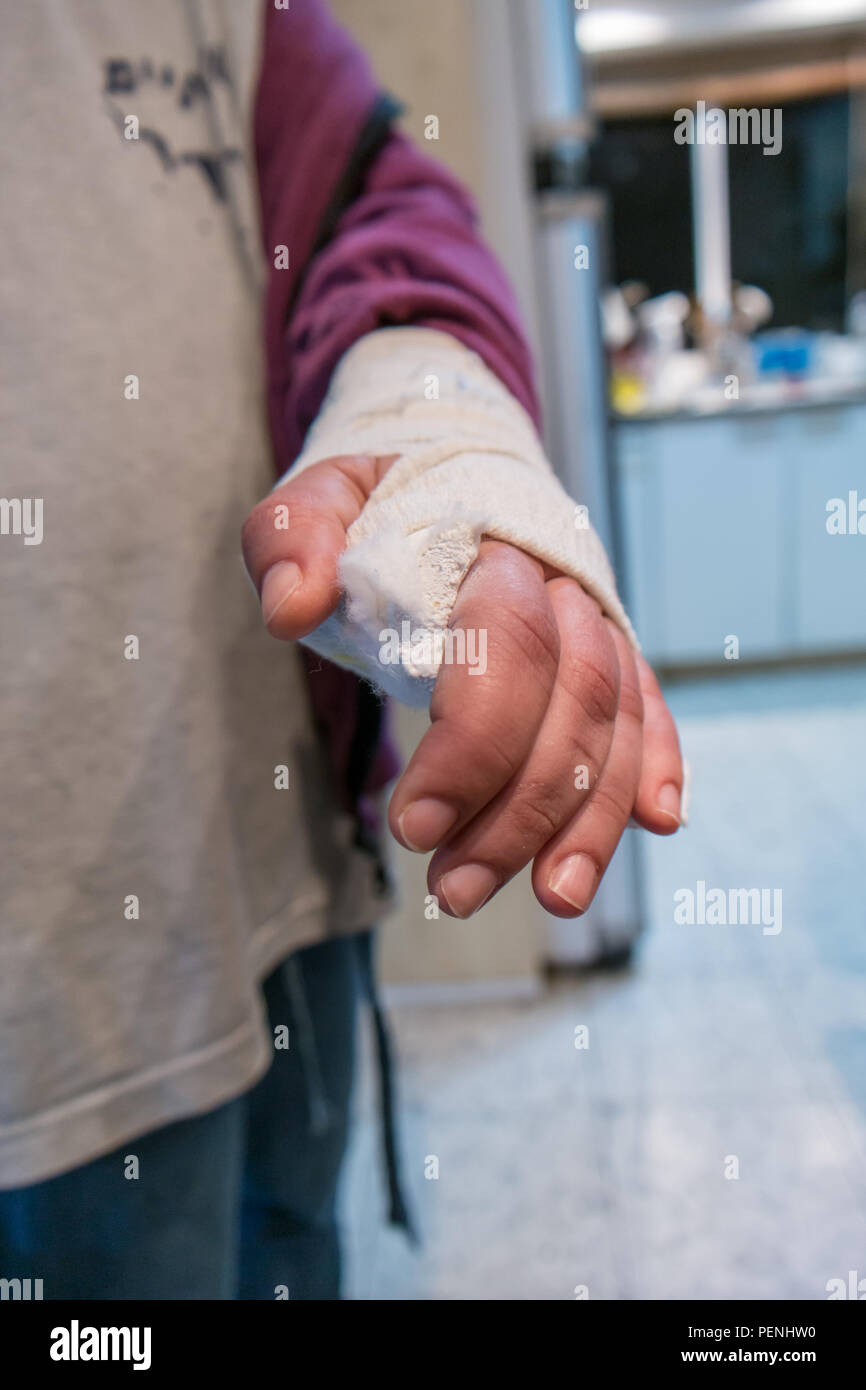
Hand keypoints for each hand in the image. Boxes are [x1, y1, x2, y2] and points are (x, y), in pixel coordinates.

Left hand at [242, 453, 683, 919]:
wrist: (446, 480)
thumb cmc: (374, 507)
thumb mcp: (314, 503)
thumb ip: (291, 540)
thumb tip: (291, 608)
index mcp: (492, 545)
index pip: (509, 645)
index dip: (473, 745)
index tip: (412, 827)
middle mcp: (563, 583)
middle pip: (574, 700)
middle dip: (522, 810)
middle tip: (455, 890)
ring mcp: (596, 620)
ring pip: (618, 723)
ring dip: (591, 819)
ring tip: (553, 898)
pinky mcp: (612, 654)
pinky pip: (651, 709)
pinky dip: (660, 764)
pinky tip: (658, 824)